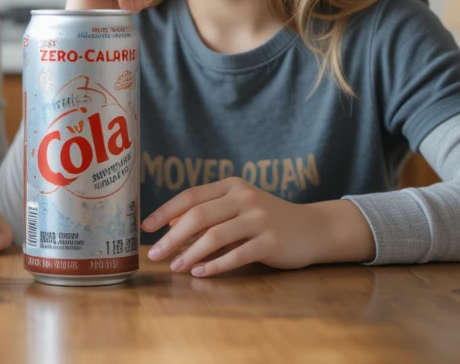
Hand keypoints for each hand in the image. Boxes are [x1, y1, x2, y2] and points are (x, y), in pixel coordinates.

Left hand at [142, 178, 375, 275]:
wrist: (313, 228)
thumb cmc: (268, 219)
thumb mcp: (238, 208)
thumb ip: (208, 212)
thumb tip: (170, 224)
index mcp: (232, 186)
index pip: (190, 196)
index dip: (165, 211)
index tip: (146, 227)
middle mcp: (244, 198)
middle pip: (198, 216)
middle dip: (172, 237)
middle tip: (155, 254)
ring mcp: (259, 219)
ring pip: (215, 236)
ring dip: (190, 253)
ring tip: (175, 267)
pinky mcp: (271, 241)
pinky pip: (237, 255)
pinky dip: (216, 265)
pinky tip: (201, 273)